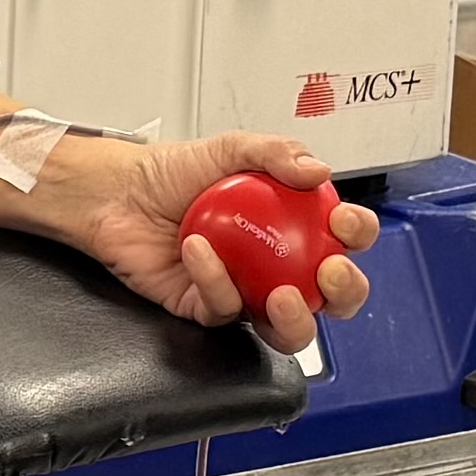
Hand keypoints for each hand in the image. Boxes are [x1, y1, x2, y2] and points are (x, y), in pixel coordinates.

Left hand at [62, 133, 381, 349]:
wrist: (119, 192)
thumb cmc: (174, 171)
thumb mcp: (230, 148)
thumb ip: (276, 152)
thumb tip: (318, 171)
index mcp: (294, 224)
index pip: (343, 237)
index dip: (356, 234)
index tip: (343, 222)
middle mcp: (276, 264)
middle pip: (331, 295)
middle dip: (346, 291)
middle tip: (329, 272)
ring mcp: (245, 290)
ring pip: (287, 327)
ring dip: (296, 320)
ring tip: (281, 295)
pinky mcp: (207, 308)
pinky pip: (223, 309)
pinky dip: (214, 280)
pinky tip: (198, 250)